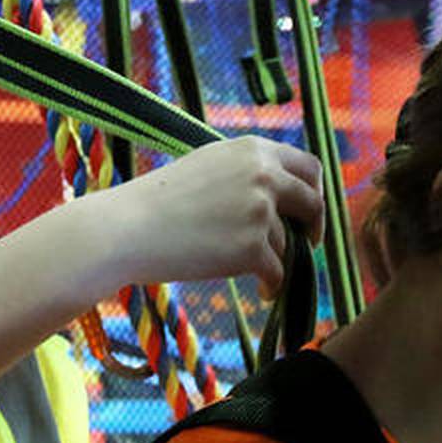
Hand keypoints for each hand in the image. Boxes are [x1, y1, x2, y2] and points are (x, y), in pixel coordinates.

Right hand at [87, 136, 324, 296]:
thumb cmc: (157, 204)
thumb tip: (280, 197)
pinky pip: (279, 272)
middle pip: (313, 203)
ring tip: (256, 275)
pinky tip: (263, 292)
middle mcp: (263, 175)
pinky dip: (273, 285)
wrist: (127, 229)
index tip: (306, 214)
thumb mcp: (208, 167)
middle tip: (306, 247)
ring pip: (288, 245)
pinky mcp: (253, 247)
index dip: (314, 192)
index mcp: (252, 150)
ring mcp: (260, 210)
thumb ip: (246, 174)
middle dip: (313, 228)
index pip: (308, 166)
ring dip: (277, 261)